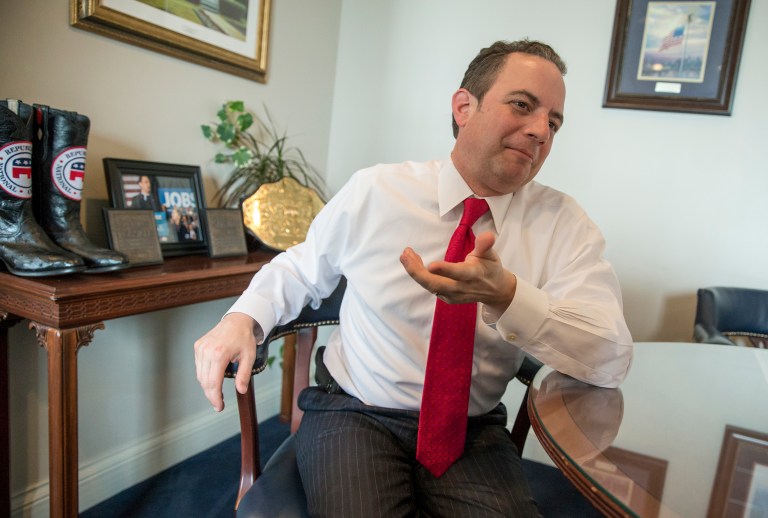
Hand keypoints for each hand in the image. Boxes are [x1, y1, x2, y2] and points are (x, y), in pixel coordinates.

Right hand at [194, 312, 258, 411]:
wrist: (237, 320)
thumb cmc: (244, 338)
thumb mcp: (249, 357)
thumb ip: (244, 375)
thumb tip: (241, 391)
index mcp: (219, 354)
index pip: (213, 383)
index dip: (215, 398)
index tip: (219, 407)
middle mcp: (206, 351)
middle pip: (204, 381)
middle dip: (211, 395)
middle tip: (219, 404)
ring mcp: (200, 348)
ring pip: (200, 375)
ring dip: (207, 387)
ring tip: (218, 393)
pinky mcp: (198, 346)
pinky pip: (199, 367)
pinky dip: (204, 376)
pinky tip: (213, 379)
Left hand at [400, 231, 516, 314]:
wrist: (494, 291)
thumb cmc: (490, 269)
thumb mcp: (491, 255)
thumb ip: (485, 245)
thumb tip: (487, 235)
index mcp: (473, 275)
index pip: (459, 273)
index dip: (445, 270)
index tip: (431, 265)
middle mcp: (461, 288)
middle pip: (436, 283)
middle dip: (418, 272)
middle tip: (405, 254)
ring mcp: (452, 295)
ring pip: (429, 285)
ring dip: (415, 270)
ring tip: (406, 254)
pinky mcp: (446, 298)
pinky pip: (429, 286)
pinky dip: (419, 273)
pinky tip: (412, 261)